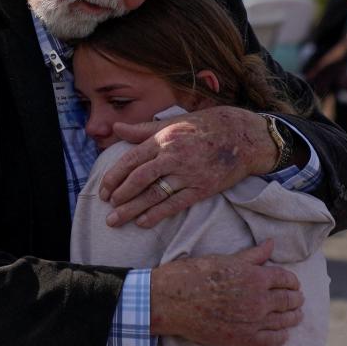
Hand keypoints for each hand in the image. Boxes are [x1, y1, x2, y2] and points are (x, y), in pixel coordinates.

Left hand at [100, 106, 276, 228]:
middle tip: (107, 208)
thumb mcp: (174, 122)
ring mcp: (188, 174)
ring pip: (154, 195)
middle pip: (139, 179)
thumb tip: (116, 129)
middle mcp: (173, 156)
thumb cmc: (206, 126)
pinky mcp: (202, 189)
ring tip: (115, 220)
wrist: (243, 137)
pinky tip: (143, 223)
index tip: (104, 190)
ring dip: (132, 209)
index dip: (114, 177)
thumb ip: (143, 130)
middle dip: (120, 195)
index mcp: (164, 138)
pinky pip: (175, 204)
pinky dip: (157, 215)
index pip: (131, 160)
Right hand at [150, 241, 302, 345]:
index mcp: (255, 276)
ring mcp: (253, 321)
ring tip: (296, 316)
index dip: (293, 281)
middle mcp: (259, 299)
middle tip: (298, 300)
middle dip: (296, 299)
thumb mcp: (226, 259)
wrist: (172, 301)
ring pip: (285, 321)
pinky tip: (283, 334)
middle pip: (289, 300)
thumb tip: (271, 243)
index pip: (287, 279)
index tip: (293, 284)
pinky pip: (272, 340)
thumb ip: (253, 255)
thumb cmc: (195, 275)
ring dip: (293, 317)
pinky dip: (282, 336)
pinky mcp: (243, 339)